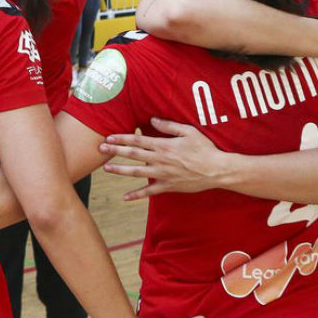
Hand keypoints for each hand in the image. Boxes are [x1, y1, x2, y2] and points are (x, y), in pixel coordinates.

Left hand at [103, 119, 226, 199]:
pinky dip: (137, 195)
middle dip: (115, 151)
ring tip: (106, 169)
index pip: (138, 141)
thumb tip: (152, 119)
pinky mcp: (168, 187)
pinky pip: (149, 192)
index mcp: (164, 146)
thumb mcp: (189, 131)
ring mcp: (162, 175)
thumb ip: (169, 126)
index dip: (122, 138)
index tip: (109, 137)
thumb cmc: (204, 149)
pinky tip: (125, 197)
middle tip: (100, 149)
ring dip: (120, 170)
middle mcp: (160, 160)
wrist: (217, 170)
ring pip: (136, 173)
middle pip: (133, 155)